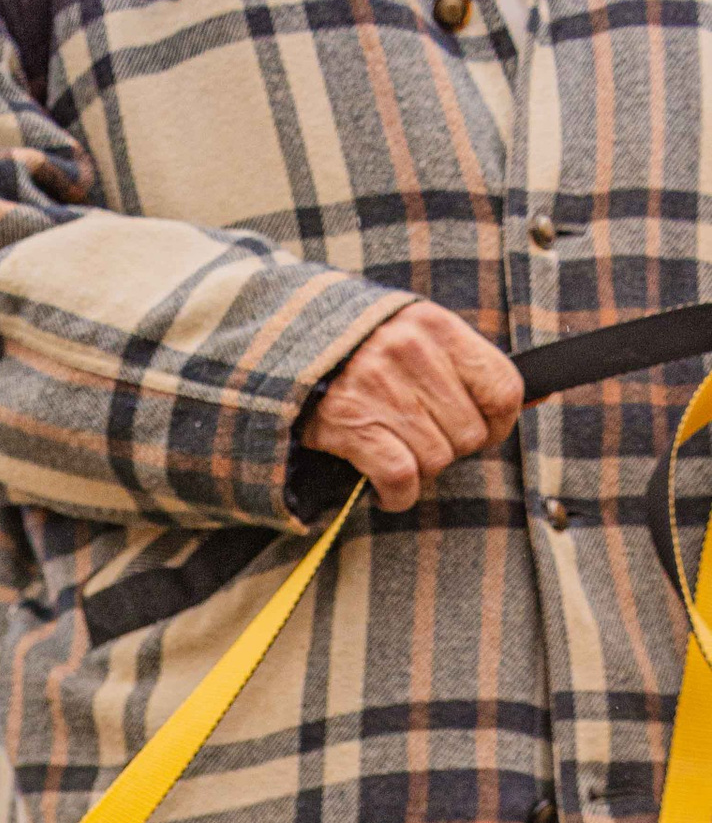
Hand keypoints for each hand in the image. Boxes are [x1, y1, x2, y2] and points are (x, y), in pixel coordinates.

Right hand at [305, 302, 522, 508]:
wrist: (286, 348)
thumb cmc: (360, 348)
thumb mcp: (417, 335)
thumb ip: (465, 364)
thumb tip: (536, 398)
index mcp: (438, 328)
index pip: (503, 387)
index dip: (500, 423)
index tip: (482, 432)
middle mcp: (414, 355)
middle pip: (468, 433)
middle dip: (450, 449)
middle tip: (424, 441)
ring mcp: (381, 390)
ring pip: (436, 459)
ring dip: (421, 471)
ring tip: (398, 455)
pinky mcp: (352, 426)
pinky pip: (401, 477)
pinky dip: (399, 495)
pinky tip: (389, 489)